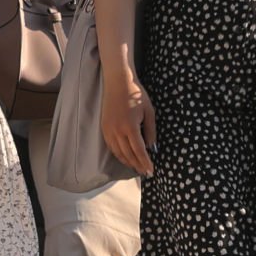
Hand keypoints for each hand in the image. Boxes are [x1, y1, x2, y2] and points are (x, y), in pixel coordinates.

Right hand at [96, 54, 155, 175]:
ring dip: (128, 162)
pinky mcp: (104, 127)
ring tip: (136, 167)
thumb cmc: (136, 94)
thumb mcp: (149, 112)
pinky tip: (125, 157)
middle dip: (137, 165)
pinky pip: (111, 146)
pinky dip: (118, 154)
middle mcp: (118, 131)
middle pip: (128, 154)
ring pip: (118, 152)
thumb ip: (150, 131)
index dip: (145, 163)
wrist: (118, 82)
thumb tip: (152, 148)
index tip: (151, 171)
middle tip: (145, 172)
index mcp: (130, 127)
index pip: (139, 151)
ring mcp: (109, 130)